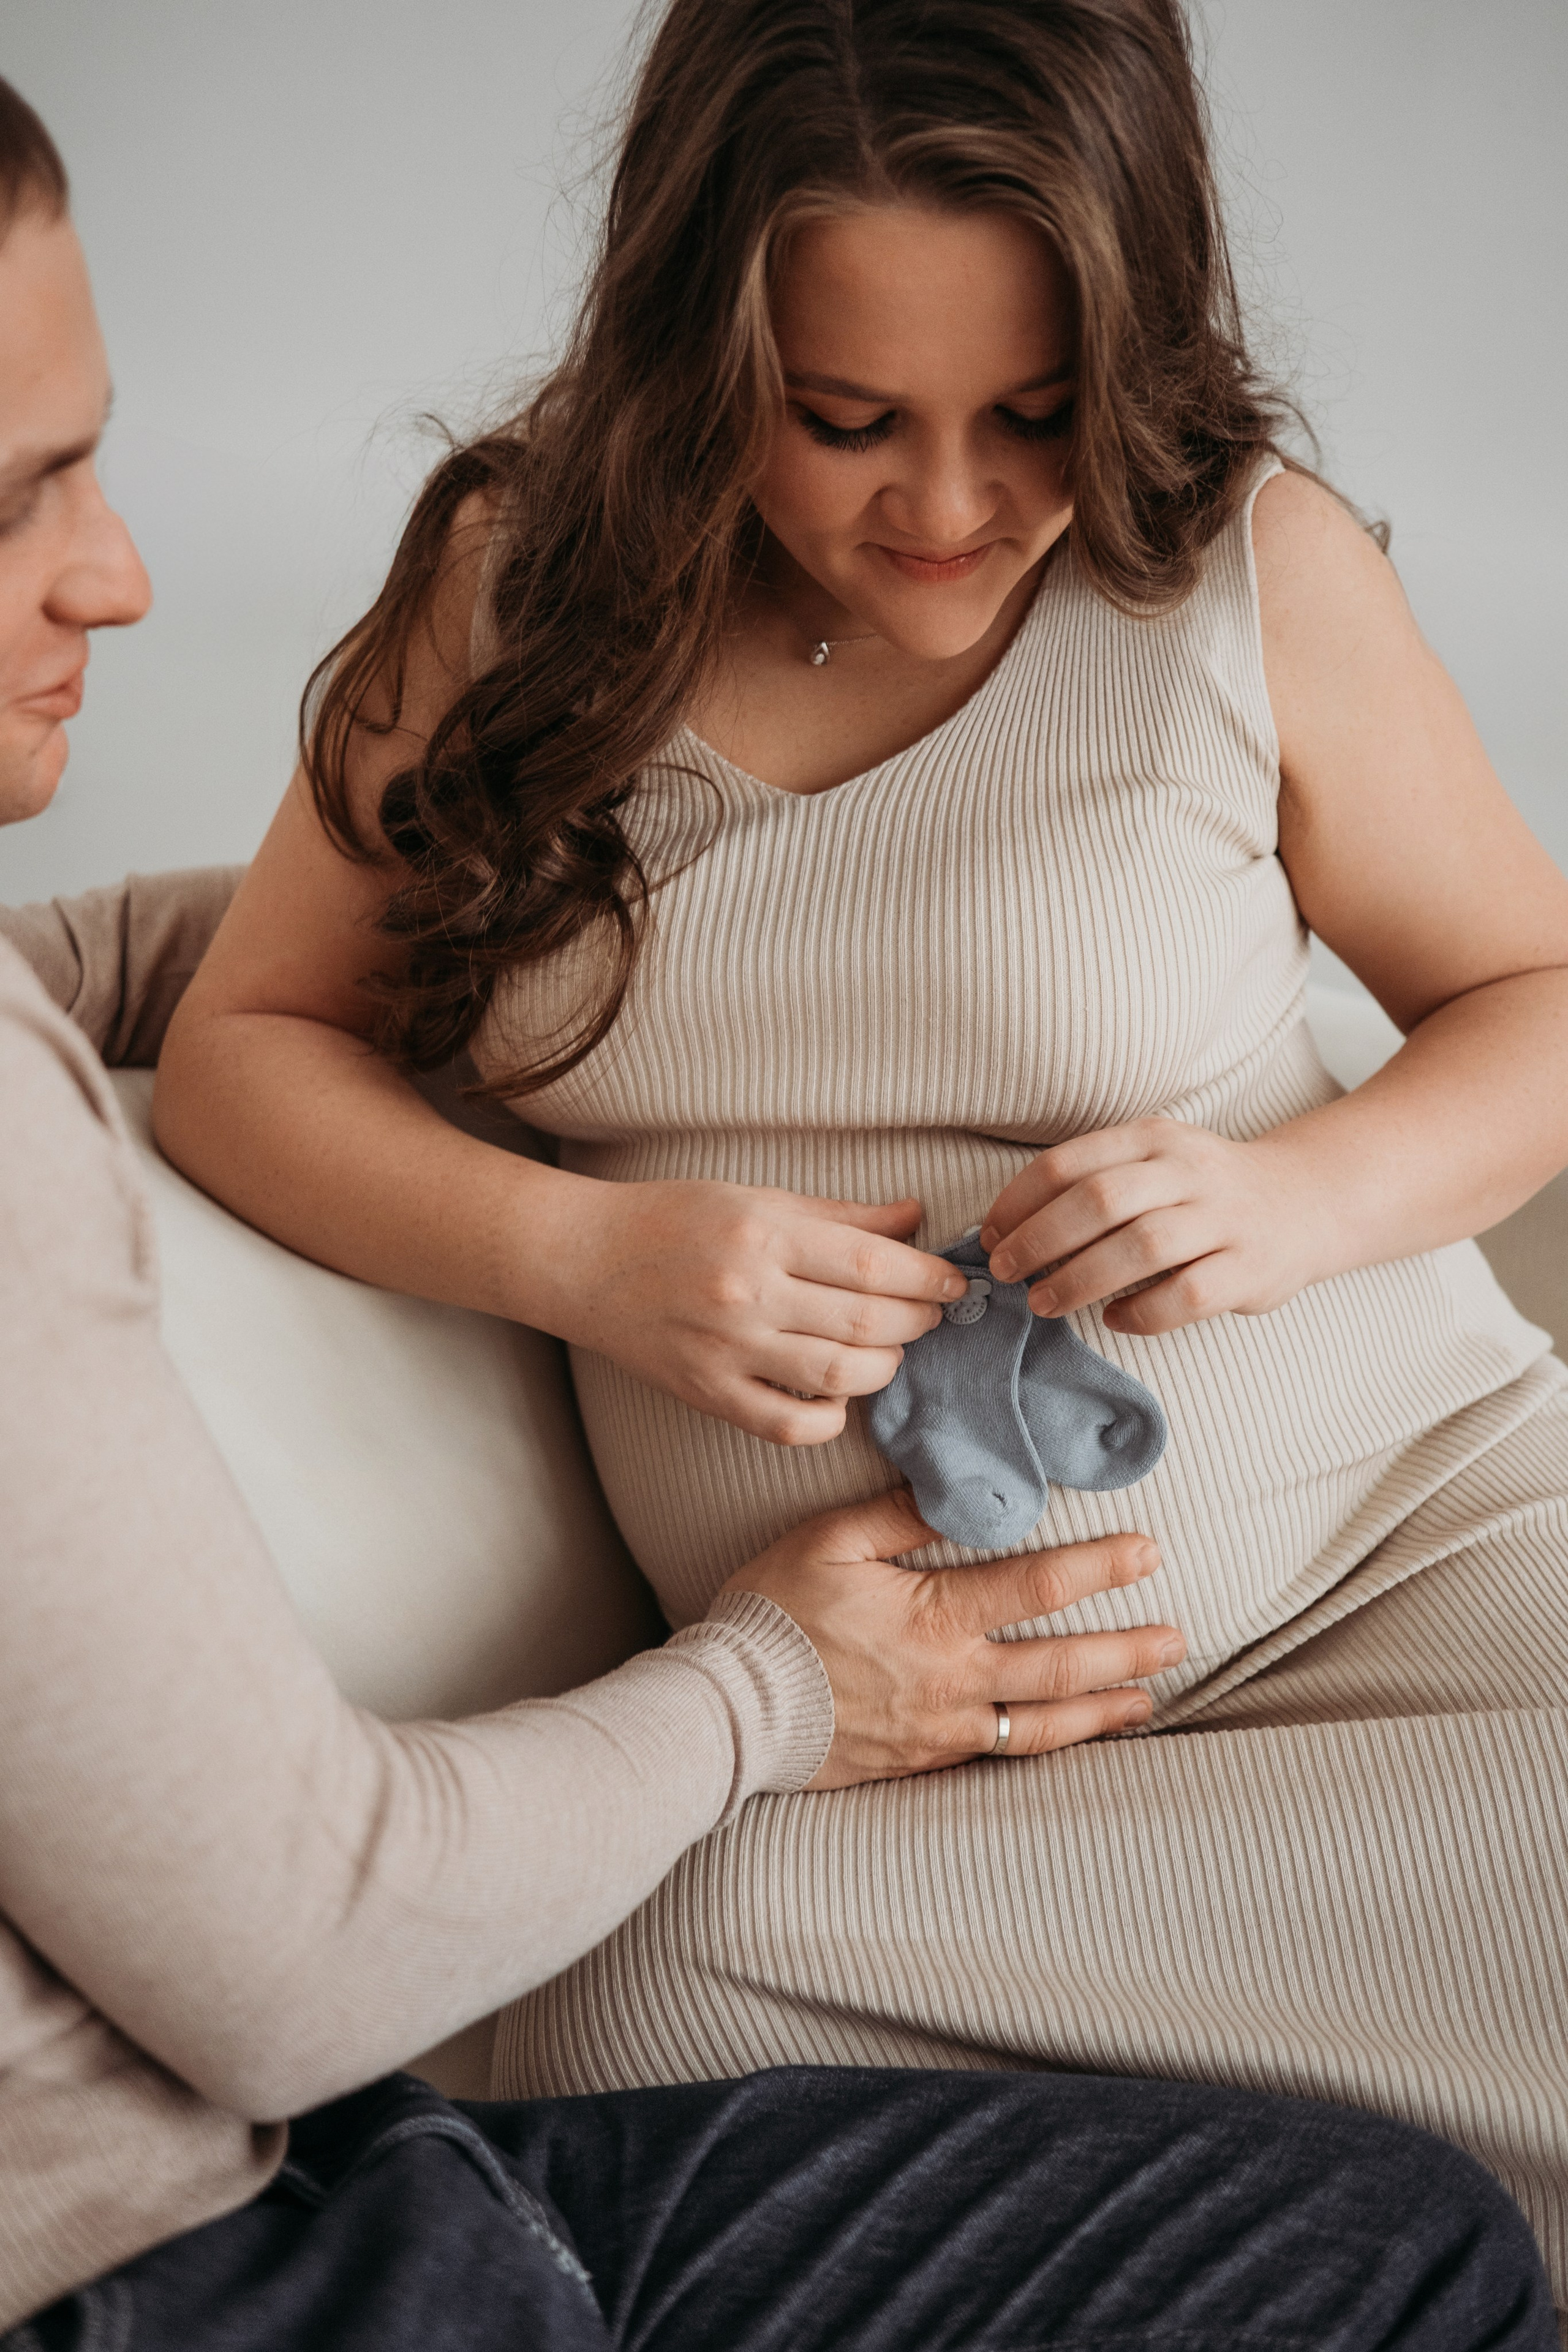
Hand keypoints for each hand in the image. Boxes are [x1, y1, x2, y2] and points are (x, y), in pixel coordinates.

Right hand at [561, 1179, 965, 1444]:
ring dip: (884, 1368)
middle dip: (916, 1322)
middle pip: (865, 1323)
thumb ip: (840, 1215)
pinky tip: (841, 1397)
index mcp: (763, 1235)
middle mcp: (747, 1295)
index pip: (872, 1264)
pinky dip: (831, 1419)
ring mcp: (727, 1351)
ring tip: (891, 1351)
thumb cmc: (670, 1219)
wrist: (582, 1261)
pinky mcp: (708, 1394)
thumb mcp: (756, 1197)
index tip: (953, 1283)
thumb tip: (914, 1219)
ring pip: (839, 1378)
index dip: (927, 1277)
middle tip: (930, 1315)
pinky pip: (790, 1425)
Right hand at [722, 1488, 1183, 1785]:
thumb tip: (959, 1487)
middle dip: (1126, 1650)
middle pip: (1061, 1666)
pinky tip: (1072, 1738)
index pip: (1041, 1587)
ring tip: (1148, 1699)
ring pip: (1042, 1725)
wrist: (731, 1708)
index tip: (1147, 1552)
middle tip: (1176, 1637)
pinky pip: (1001, 1756)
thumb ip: (899, 1514)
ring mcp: (942, 1729)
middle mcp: (953, 1679)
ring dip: (1103, 1709)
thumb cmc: (773, 1613)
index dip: (1101, 1568)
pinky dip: (1048, 1747)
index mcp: (935, 1617)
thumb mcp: (828, 1541)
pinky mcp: (923, 1762)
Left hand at [979, 1118, 1326, 1336]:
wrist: (1304, 1202)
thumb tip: (1008, 1227)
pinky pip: (1187, 1295)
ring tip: (1043, 1303)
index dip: (1019, 1201)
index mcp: (1154, 1138)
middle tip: (1005, 1272)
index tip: (990, 1235)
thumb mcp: (1154, 1160)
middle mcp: (1190, 1172)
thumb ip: (1095, 1180)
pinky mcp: (1250, 1269)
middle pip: (1101, 1200)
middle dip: (1040, 1239)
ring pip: (1142, 1247)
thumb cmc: (1203, 1190)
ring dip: (1080, 1279)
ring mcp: (1224, 1219)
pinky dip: (1142, 1313)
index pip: (1071, 1162)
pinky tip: (1115, 1319)